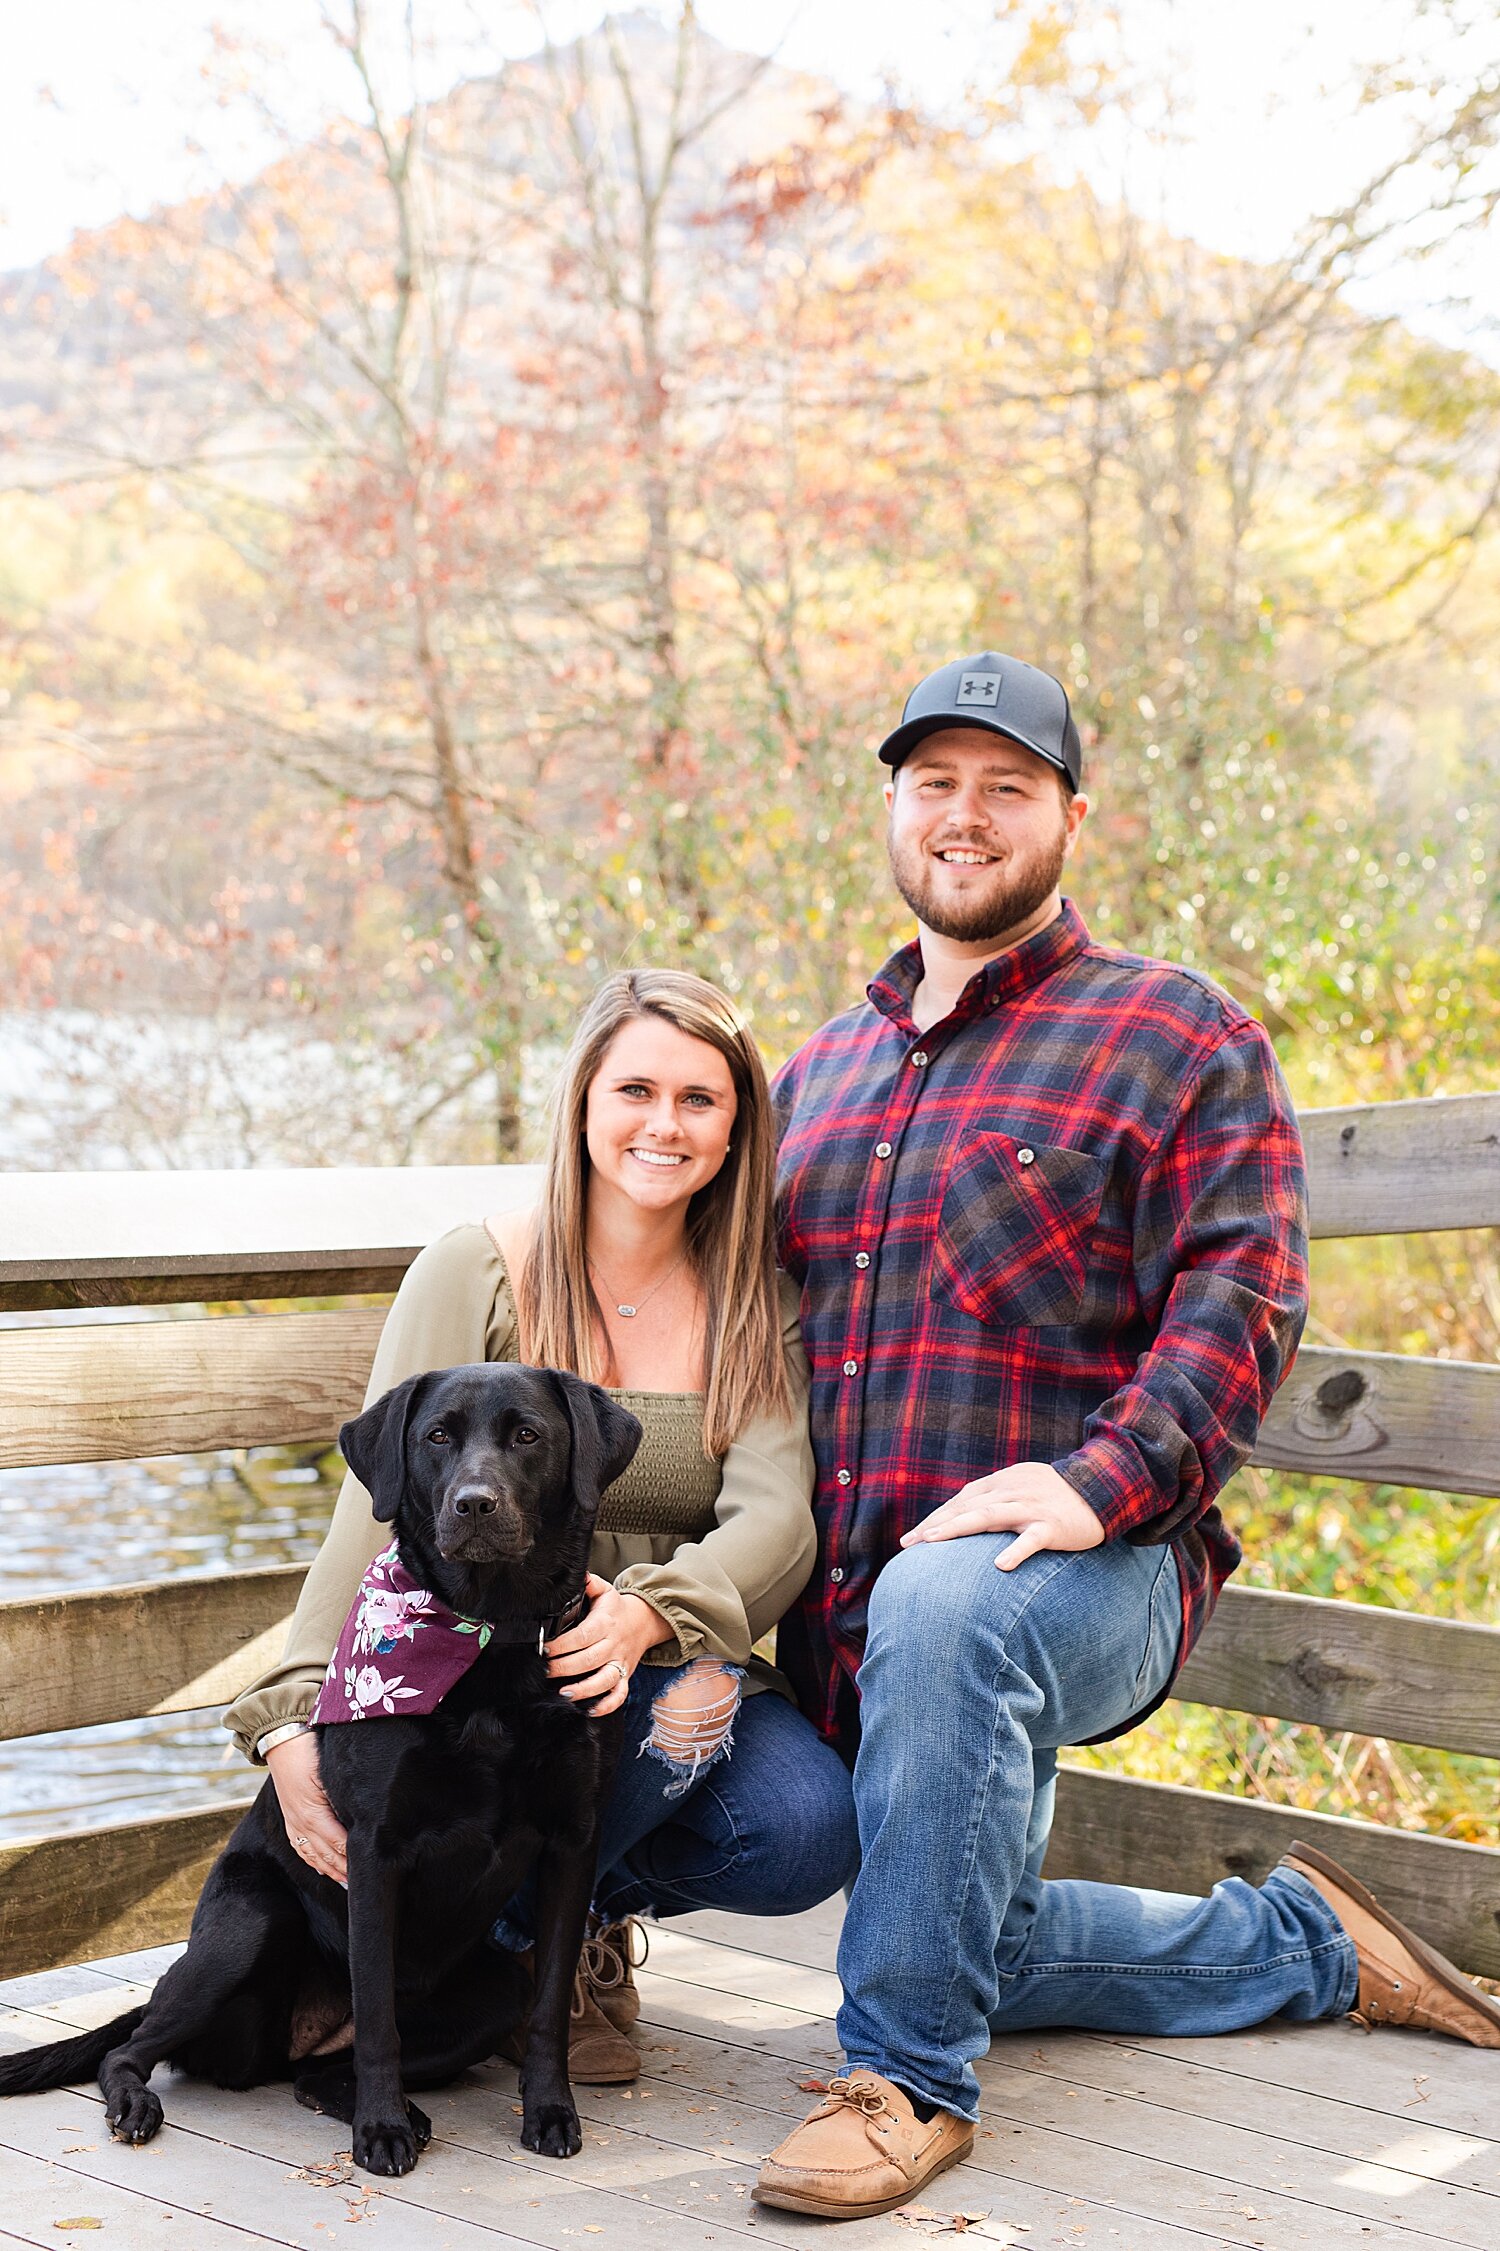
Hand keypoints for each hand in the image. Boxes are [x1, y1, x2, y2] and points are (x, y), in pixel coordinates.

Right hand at [266, 1728, 347, 1884]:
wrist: (282, 1739)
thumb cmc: (310, 1752)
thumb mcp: (329, 1775)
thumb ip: (343, 1800)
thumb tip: (360, 1819)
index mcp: (314, 1815)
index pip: (339, 1844)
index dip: (354, 1859)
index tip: (370, 1870)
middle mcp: (302, 1824)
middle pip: (327, 1855)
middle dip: (344, 1871)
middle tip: (362, 1886)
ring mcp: (293, 1823)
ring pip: (313, 1856)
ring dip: (330, 1870)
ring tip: (346, 1883)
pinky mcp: (290, 1819)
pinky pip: (301, 1848)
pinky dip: (312, 1861)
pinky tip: (321, 1868)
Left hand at [545, 1572, 671, 1714]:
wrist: (645, 1621)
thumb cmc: (616, 1608)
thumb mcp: (604, 1590)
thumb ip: (588, 1583)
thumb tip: (575, 1574)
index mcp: (605, 1623)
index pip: (583, 1635)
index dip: (563, 1644)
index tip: (546, 1648)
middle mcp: (613, 1645)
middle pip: (589, 1660)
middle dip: (564, 1667)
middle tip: (546, 1670)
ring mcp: (620, 1662)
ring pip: (604, 1680)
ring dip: (584, 1690)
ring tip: (564, 1693)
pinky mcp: (625, 1676)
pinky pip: (620, 1694)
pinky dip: (608, 1705)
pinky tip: (590, 1710)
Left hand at [899, 1462, 1104, 1572]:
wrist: (1101, 1489)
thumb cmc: (1056, 1496)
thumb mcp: (1021, 1489)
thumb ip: (995, 1500)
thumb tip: (964, 1518)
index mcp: (1002, 1483)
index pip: (961, 1500)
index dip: (936, 1518)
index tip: (912, 1538)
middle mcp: (1011, 1491)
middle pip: (966, 1507)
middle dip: (935, 1524)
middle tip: (909, 1543)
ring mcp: (1031, 1507)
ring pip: (989, 1516)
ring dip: (958, 1527)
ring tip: (932, 1542)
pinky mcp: (1052, 1525)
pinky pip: (1032, 1538)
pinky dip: (1016, 1550)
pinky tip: (1000, 1566)